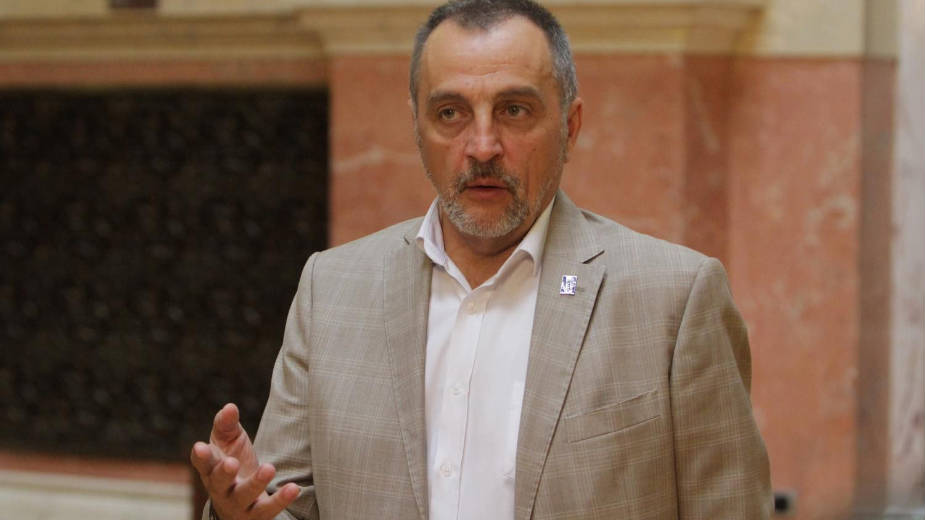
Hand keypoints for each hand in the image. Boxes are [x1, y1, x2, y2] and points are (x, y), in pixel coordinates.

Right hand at [191, 403, 299, 519]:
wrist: (242, 503)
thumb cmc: (233, 462)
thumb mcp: (228, 442)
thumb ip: (227, 424)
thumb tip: (230, 407)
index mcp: (211, 470)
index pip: (203, 463)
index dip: (201, 456)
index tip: (200, 446)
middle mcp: (221, 490)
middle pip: (219, 483)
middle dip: (224, 473)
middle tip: (232, 462)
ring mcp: (238, 505)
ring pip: (244, 497)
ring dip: (255, 484)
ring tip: (269, 468)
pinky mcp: (256, 516)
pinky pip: (267, 511)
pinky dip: (280, 500)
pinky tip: (294, 488)